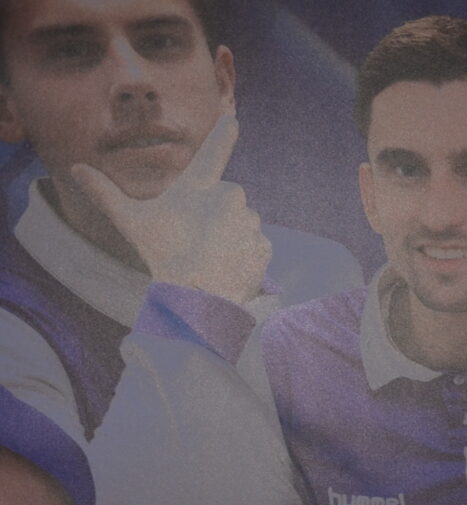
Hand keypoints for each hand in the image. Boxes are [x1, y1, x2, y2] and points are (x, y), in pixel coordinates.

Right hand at [65, 113, 269, 303]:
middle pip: (224, 198)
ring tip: (209, 254)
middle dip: (212, 213)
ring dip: (228, 233)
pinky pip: (254, 244)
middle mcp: (230, 197)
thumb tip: (75, 168)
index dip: (223, 133)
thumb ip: (104, 192)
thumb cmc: (162, 256)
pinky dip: (242, 253)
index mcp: (198, 186)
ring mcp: (250, 221)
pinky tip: (225, 266)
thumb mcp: (129, 221)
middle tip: (194, 237)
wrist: (198, 298)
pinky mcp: (264, 245)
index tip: (233, 117)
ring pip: (240, 221)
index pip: (214, 151)